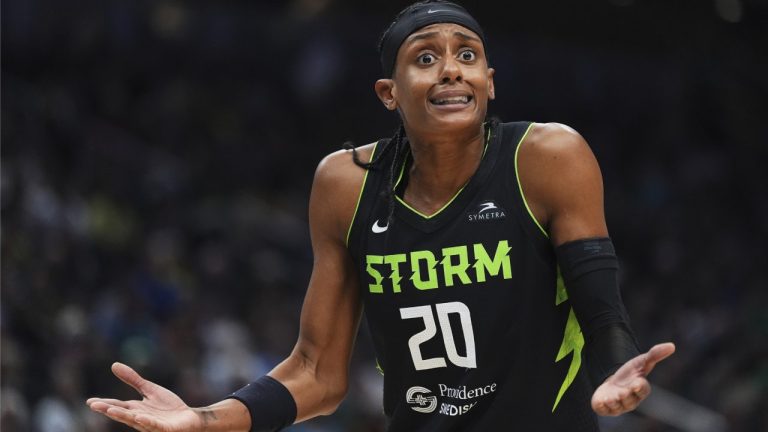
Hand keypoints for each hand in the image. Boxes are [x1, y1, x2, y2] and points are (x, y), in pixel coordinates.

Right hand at [87, 362, 203, 431]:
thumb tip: (114, 365)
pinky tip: (139, 417)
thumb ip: (133, 380)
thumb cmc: (167, 407)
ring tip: (110, 410)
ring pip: (135, 421)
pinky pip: (154, 425)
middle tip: (94, 405)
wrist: (189, 418)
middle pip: (123, 413)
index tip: (89, 401)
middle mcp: (140, 418)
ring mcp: (151, 424)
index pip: (117, 405)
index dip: (104, 403)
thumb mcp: (149, 389)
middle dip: (109, 409)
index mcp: (135, 409)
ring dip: (123, 416)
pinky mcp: (165, 429)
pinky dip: (147, 422)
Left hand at [591, 342, 674, 415]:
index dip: (640, 387)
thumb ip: (654, 355)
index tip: (637, 383)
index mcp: (640, 389)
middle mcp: (630, 400)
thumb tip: (672, 346)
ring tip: (610, 398)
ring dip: (613, 403)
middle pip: (630, 401)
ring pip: (617, 407)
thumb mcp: (641, 362)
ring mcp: (617, 405)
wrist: (613, 382)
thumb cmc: (630, 374)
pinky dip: (601, 406)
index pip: (642, 390)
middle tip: (622, 392)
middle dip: (626, 396)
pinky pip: (603, 410)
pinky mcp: (605, 407)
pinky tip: (599, 402)